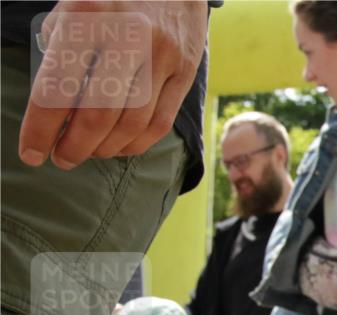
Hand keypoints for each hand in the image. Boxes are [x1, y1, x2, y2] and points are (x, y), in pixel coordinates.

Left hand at [20, 1, 207, 167]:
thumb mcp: (72, 10)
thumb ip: (60, 54)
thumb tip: (52, 112)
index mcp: (87, 16)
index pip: (58, 86)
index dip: (41, 128)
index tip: (31, 152)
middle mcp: (127, 35)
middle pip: (98, 113)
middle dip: (75, 146)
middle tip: (62, 158)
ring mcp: (162, 54)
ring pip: (132, 123)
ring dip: (106, 148)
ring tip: (89, 152)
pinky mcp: (186, 69)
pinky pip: (160, 122)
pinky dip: (136, 144)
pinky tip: (119, 147)